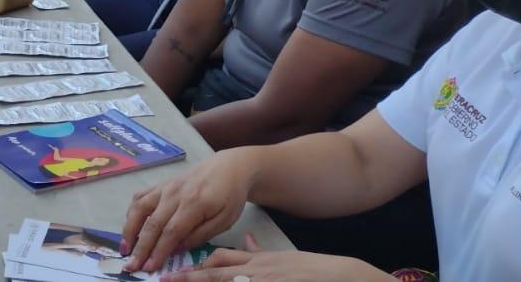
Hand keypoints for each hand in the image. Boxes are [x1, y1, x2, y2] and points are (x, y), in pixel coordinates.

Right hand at [123, 151, 255, 273]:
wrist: (228, 167)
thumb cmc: (230, 196)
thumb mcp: (224, 220)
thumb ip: (200, 235)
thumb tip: (176, 250)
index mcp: (194, 204)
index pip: (171, 232)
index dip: (158, 251)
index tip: (149, 267)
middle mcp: (174, 194)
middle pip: (151, 223)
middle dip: (140, 247)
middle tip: (131, 265)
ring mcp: (165, 187)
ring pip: (139, 208)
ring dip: (129, 230)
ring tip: (124, 248)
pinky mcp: (160, 184)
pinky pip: (140, 197)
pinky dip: (131, 212)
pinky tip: (129, 226)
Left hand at [161, 235, 387, 281]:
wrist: (343, 277)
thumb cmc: (315, 271)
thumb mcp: (284, 259)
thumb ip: (260, 253)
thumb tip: (246, 242)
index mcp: (258, 263)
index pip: (219, 262)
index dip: (197, 269)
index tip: (177, 274)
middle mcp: (257, 274)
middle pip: (215, 276)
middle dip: (190, 280)